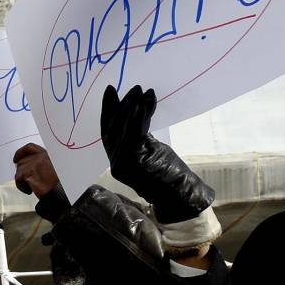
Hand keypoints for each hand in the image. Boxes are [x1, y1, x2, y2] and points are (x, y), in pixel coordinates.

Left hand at [12, 143, 61, 198]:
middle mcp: (40, 156)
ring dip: (22, 181)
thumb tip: (24, 162)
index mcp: (46, 154)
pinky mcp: (29, 172)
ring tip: (32, 187)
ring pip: (19, 170)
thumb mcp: (50, 167)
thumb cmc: (56, 183)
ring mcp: (34, 163)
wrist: (59, 192)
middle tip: (26, 182)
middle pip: (21, 161)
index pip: (29, 147)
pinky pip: (18, 179)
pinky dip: (21, 186)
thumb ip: (39, 162)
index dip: (20, 152)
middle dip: (21, 172)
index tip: (15, 159)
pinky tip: (30, 190)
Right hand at [98, 84, 211, 222]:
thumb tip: (136, 115)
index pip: (106, 132)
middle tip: (131, 88)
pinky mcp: (135, 158)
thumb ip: (139, 141)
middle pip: (112, 128)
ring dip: (132, 105)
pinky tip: (146, 100)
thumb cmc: (168, 177)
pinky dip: (140, 113)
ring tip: (140, 91)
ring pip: (123, 127)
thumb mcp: (150, 155)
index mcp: (117, 163)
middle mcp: (116, 163)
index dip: (107, 111)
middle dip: (119, 105)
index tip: (110, 91)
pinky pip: (135, 131)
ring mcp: (124, 162)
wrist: (178, 197)